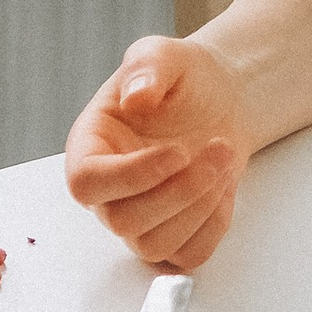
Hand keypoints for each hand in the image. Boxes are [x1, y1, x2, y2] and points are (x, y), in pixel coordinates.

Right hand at [65, 37, 247, 269]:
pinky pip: (188, 256)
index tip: (178, 152)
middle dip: (180, 191)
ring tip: (223, 160)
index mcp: (89, 147)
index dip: (131, 176)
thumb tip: (137, 96)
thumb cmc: (182, 78)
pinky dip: (214, 227)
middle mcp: (107, 191)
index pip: (87, 183)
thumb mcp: (163, 55)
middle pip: (124, 222)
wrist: (217, 99)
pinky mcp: (172, 234)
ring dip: (200, 208)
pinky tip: (224, 189)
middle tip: (219, 148)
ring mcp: (138, 217)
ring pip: (155, 244)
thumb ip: (147, 68)